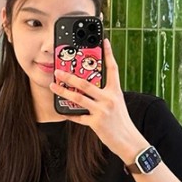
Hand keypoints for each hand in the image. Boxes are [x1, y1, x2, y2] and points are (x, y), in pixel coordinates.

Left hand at [50, 39, 147, 163]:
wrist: (128, 140)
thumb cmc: (120, 120)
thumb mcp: (116, 103)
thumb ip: (105, 93)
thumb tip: (89, 85)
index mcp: (115, 91)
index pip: (113, 68)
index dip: (108, 54)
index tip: (103, 41)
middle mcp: (109, 99)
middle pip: (86, 83)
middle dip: (70, 76)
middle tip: (58, 71)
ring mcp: (102, 111)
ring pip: (78, 98)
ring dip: (63, 91)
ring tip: (53, 86)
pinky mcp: (96, 123)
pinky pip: (78, 117)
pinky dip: (69, 114)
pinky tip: (61, 110)